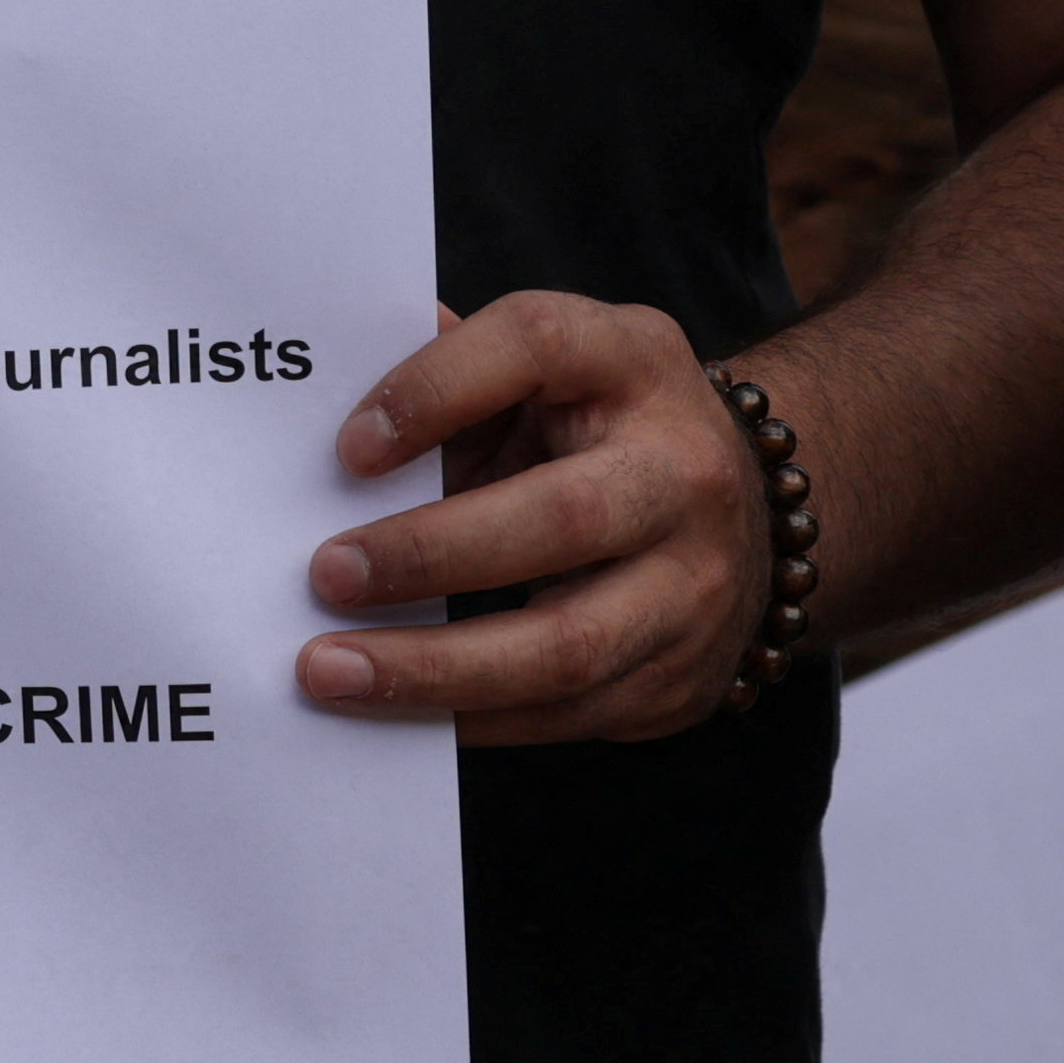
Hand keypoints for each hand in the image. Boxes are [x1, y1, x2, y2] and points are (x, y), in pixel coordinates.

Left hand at [294, 292, 767, 743]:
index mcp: (632, 361)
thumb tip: (331, 386)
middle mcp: (683, 471)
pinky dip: (468, 716)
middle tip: (324, 576)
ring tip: (331, 669)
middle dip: (430, 555)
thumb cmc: (595, 423)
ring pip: (568, 645)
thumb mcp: (541, 369)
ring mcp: (698, 584)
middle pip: (564, 519)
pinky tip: (392, 711)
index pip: (535, 346)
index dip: (435, 389)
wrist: (739, 510)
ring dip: (435, 668)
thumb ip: (449, 370)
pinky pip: (567, 714)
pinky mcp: (683, 676)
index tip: (348, 448)